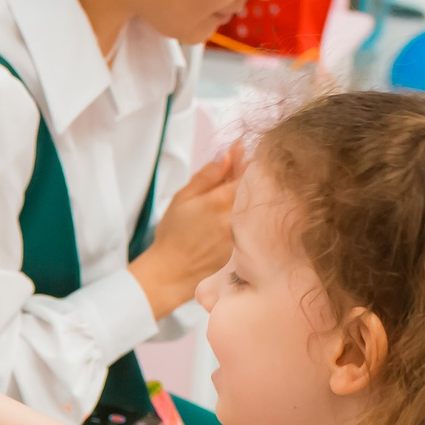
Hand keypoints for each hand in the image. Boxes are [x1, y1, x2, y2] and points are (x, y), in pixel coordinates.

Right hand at [126, 144, 239, 318]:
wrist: (172, 273)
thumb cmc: (173, 235)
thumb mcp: (183, 198)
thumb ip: (207, 176)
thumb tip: (227, 156)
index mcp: (220, 201)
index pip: (245, 171)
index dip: (244, 159)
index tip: (239, 150)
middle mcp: (237, 218)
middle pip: (252, 189)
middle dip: (245, 177)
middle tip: (231, 174)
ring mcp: (243, 235)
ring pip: (252, 207)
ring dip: (245, 198)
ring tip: (223, 203)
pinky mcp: (245, 250)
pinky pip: (252, 226)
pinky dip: (245, 218)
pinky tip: (225, 222)